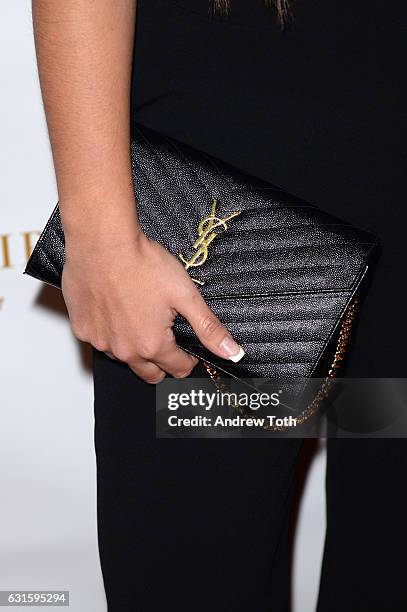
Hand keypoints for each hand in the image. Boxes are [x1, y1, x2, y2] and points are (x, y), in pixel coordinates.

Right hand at [62, 230, 244, 383]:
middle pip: (150, 374)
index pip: (178, 370)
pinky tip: (116, 309)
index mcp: (152, 345)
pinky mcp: (82, 329)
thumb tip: (232, 352)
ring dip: (135, 347)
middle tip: (166, 333)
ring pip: (124, 358)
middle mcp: (124, 351)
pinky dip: (111, 332)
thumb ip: (209, 328)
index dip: (188, 359)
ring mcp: (100, 342)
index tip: (188, 346)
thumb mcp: (186, 295)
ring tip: (140, 315)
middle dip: (163, 361)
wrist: (102, 241)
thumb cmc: (142, 263)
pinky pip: (101, 341)